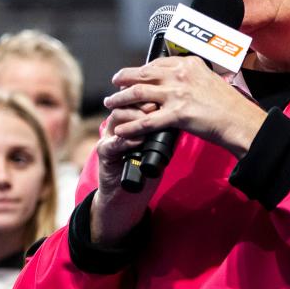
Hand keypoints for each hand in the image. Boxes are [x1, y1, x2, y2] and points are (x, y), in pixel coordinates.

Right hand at [90, 102, 159, 244]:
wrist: (127, 196)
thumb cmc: (145, 169)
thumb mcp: (159, 146)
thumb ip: (166, 130)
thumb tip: (185, 115)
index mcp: (131, 119)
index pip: (138, 97)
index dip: (150, 93)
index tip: (165, 93)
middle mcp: (119, 124)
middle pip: (126, 101)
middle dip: (141, 100)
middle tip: (156, 104)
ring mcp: (109, 137)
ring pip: (117, 117)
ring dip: (133, 116)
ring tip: (148, 118)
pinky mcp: (104, 153)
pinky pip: (111, 143)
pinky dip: (125, 141)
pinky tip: (137, 140)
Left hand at [104, 56, 266, 157]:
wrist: (240, 121)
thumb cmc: (230, 105)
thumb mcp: (210, 79)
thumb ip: (192, 76)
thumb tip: (179, 79)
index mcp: (189, 64)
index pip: (156, 63)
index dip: (140, 70)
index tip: (132, 75)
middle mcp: (181, 75)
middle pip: (142, 74)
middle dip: (123, 79)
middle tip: (114, 84)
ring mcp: (178, 94)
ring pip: (138, 93)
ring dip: (120, 99)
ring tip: (111, 104)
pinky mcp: (177, 114)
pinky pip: (146, 121)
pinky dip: (131, 126)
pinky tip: (121, 130)